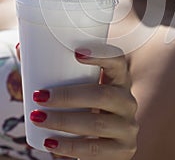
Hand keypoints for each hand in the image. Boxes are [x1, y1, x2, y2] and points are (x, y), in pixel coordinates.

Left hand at [30, 45, 138, 159]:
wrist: (100, 147)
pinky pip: (95, 149)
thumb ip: (54, 73)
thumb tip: (22, 49)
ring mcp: (128, 127)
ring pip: (98, 123)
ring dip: (64, 121)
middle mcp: (128, 101)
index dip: (102, 55)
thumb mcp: (77, 92)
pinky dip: (70, 146)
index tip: (76, 53)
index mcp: (119, 81)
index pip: (118, 62)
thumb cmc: (84, 111)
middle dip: (69, 95)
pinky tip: (51, 143)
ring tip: (38, 118)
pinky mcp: (123, 150)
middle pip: (104, 95)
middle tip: (41, 96)